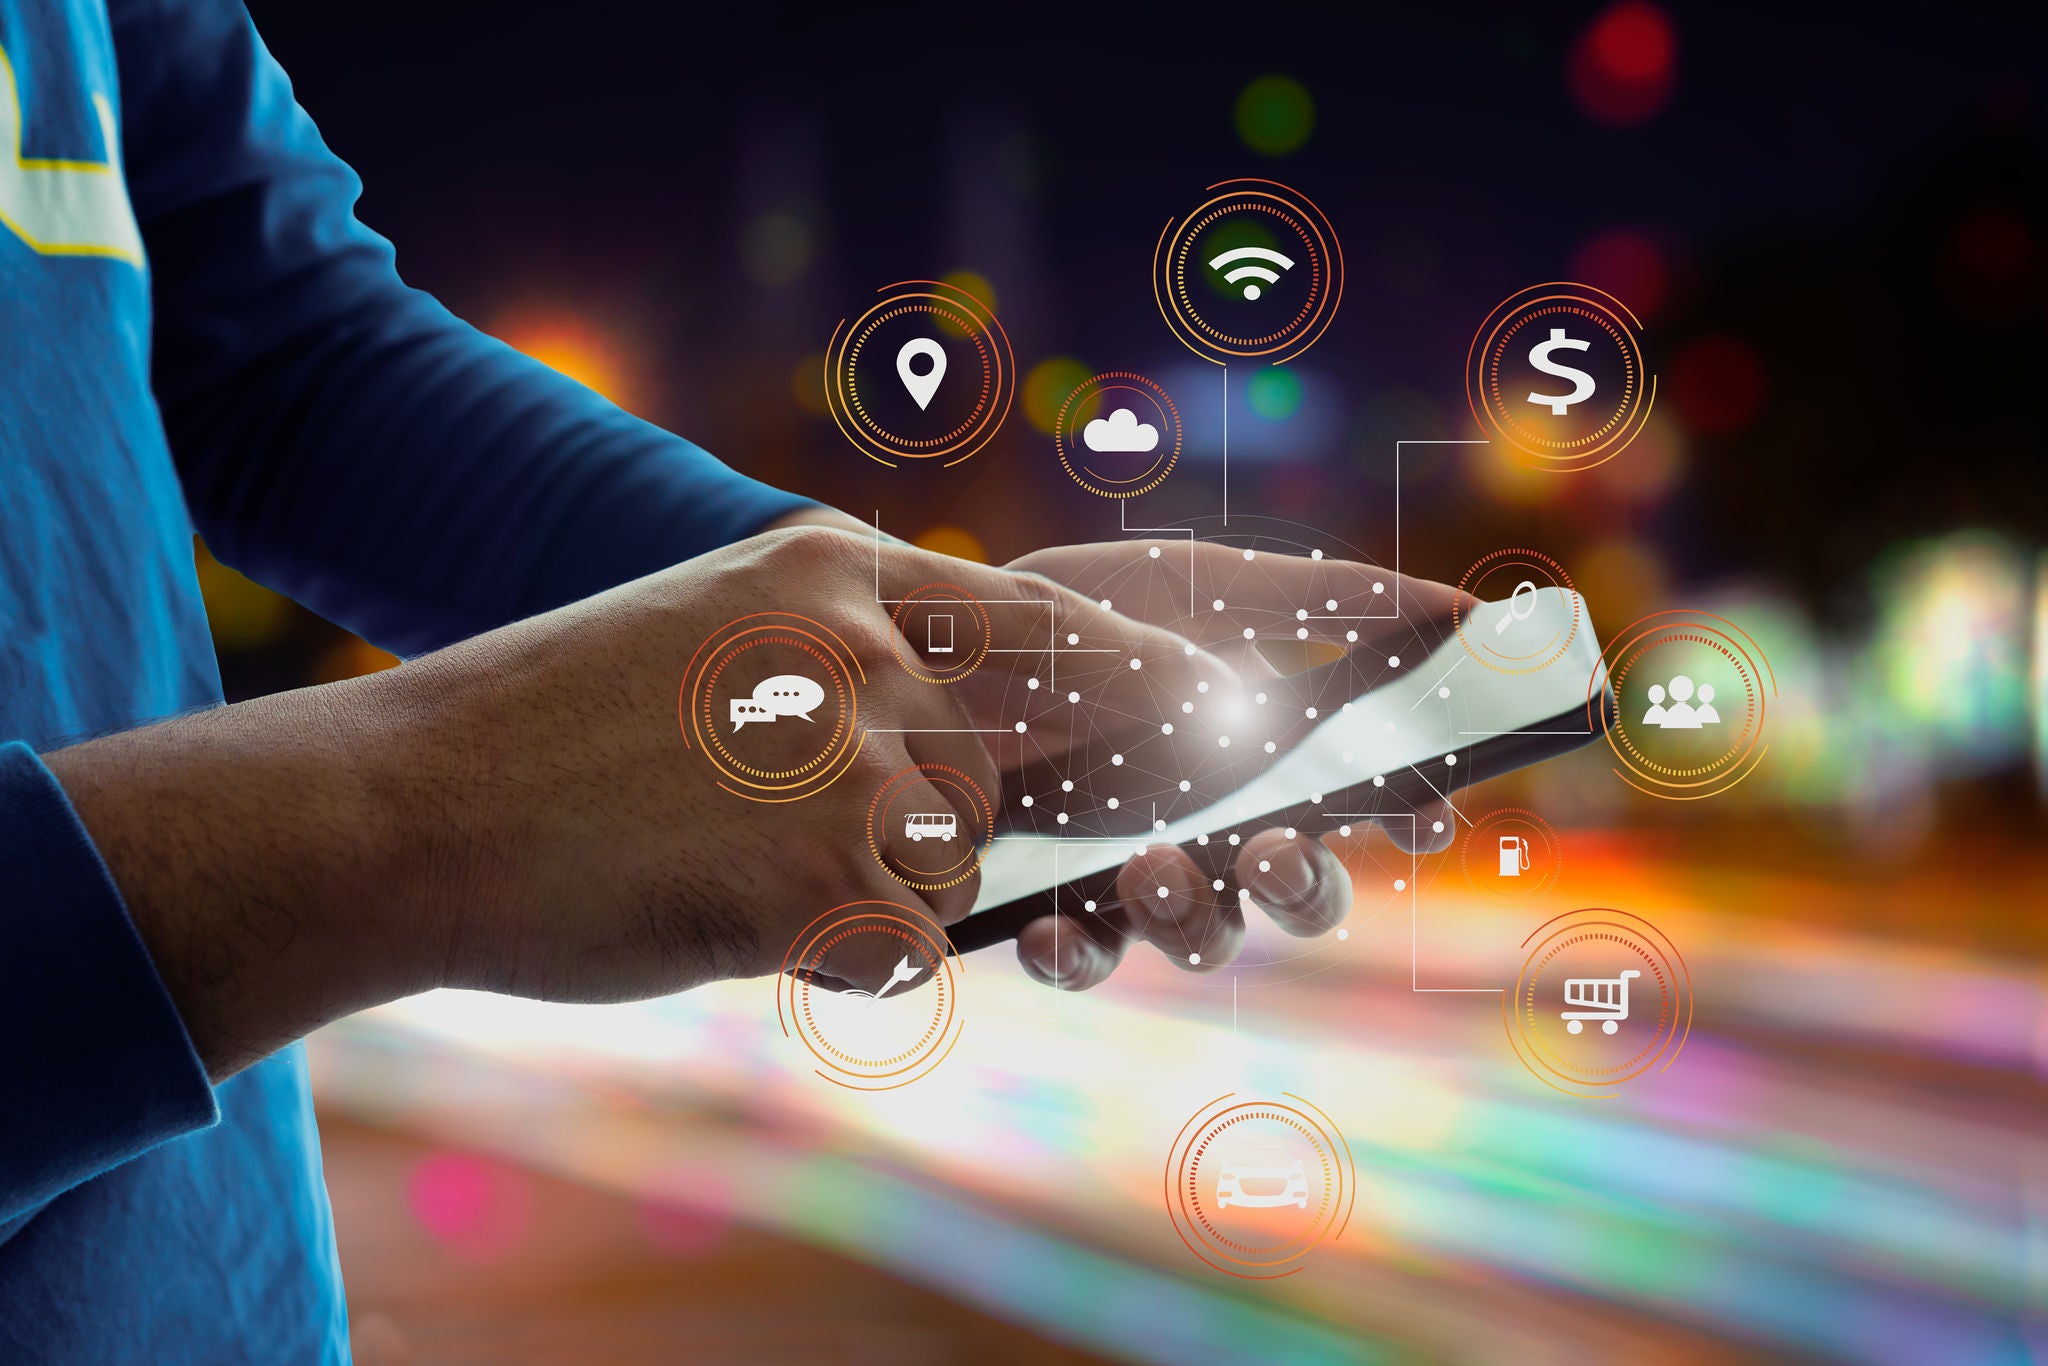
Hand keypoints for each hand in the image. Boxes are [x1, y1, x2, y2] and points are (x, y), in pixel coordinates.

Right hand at [48, 526, 1237, 1075]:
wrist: (408, 801)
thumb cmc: (553, 729)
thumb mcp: (714, 630)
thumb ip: (849, 655)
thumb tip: (970, 733)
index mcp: (839, 570)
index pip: (1058, 617)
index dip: (1159, 670)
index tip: (1238, 704)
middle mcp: (870, 650)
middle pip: (1023, 753)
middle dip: (1020, 801)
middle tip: (999, 817)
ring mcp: (857, 763)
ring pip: (960, 859)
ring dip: (886, 884)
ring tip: (738, 852)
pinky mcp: (832, 881)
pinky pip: (903, 938)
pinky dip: (837, 947)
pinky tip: (724, 908)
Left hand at [996, 539, 1464, 989]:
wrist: (930, 640)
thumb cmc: (1083, 615)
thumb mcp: (1199, 588)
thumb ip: (1320, 601)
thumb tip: (1460, 609)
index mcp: (1270, 758)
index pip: (1370, 808)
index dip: (1410, 818)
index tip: (1421, 809)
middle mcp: (1219, 830)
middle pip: (1304, 895)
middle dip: (1306, 887)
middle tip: (1273, 852)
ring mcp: (1138, 878)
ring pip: (1205, 936)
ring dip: (1195, 914)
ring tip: (1153, 866)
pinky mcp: (1052, 907)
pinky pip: (1083, 956)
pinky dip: (1075, 952)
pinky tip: (1052, 927)